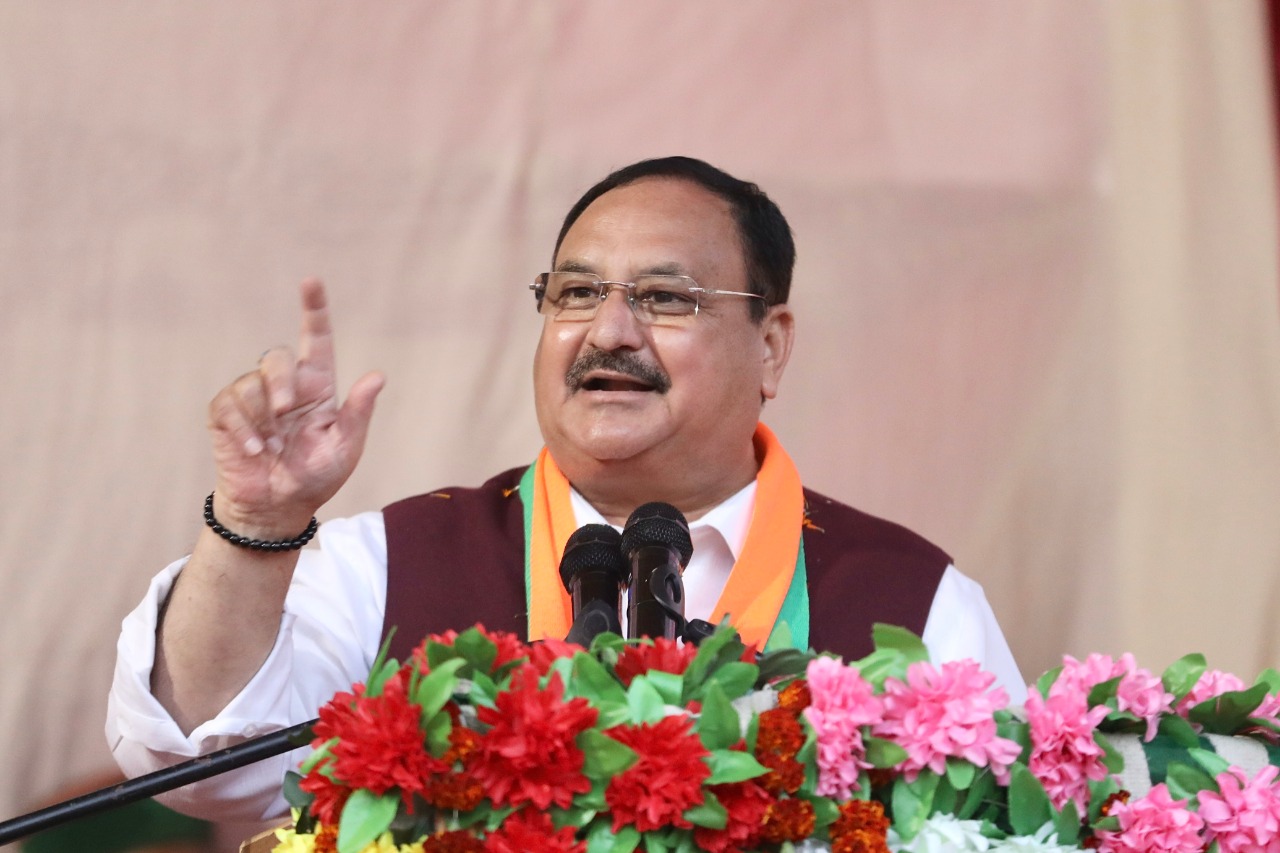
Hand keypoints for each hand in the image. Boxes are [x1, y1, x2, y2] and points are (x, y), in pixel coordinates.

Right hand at [206, 279, 383, 536]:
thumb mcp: (345, 448)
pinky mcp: (226, 416)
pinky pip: (229, 405)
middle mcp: (285, 387)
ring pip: (251, 383)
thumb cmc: (315, 478)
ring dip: (262, 418)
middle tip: (286, 412)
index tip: (311, 282)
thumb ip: (358, 413)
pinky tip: (253, 450)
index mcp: (318, 389)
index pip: (317, 340)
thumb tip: (378, 376)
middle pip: (276, 358)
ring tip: (270, 448)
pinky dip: (241, 428)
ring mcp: (254, 400)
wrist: (277, 509)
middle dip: (280, 382)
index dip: (314, 310)